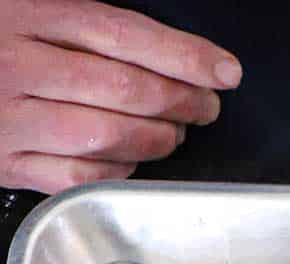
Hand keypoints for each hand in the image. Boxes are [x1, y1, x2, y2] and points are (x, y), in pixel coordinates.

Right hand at [0, 0, 241, 192]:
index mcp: (22, 12)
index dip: (182, 55)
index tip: (224, 71)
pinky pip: (78, 177)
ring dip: (156, 140)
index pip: (120, 33)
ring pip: (106, 136)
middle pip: (122, 88)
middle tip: (205, 108)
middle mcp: (14, 64)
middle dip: (181, 102)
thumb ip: (81, 25)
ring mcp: (9, 118)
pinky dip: (119, 173)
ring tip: (175, 133)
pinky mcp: (5, 162)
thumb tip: (163, 51)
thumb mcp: (23, 8)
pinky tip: (134, 162)